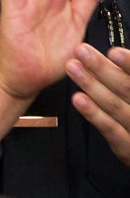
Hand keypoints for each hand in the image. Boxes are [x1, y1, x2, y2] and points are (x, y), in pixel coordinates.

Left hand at [69, 41, 129, 162]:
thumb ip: (126, 75)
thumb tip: (113, 55)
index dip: (129, 64)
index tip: (114, 52)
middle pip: (126, 87)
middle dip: (102, 68)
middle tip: (81, 51)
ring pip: (114, 105)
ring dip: (91, 85)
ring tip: (73, 68)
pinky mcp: (126, 146)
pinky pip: (109, 128)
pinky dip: (93, 113)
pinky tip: (79, 99)